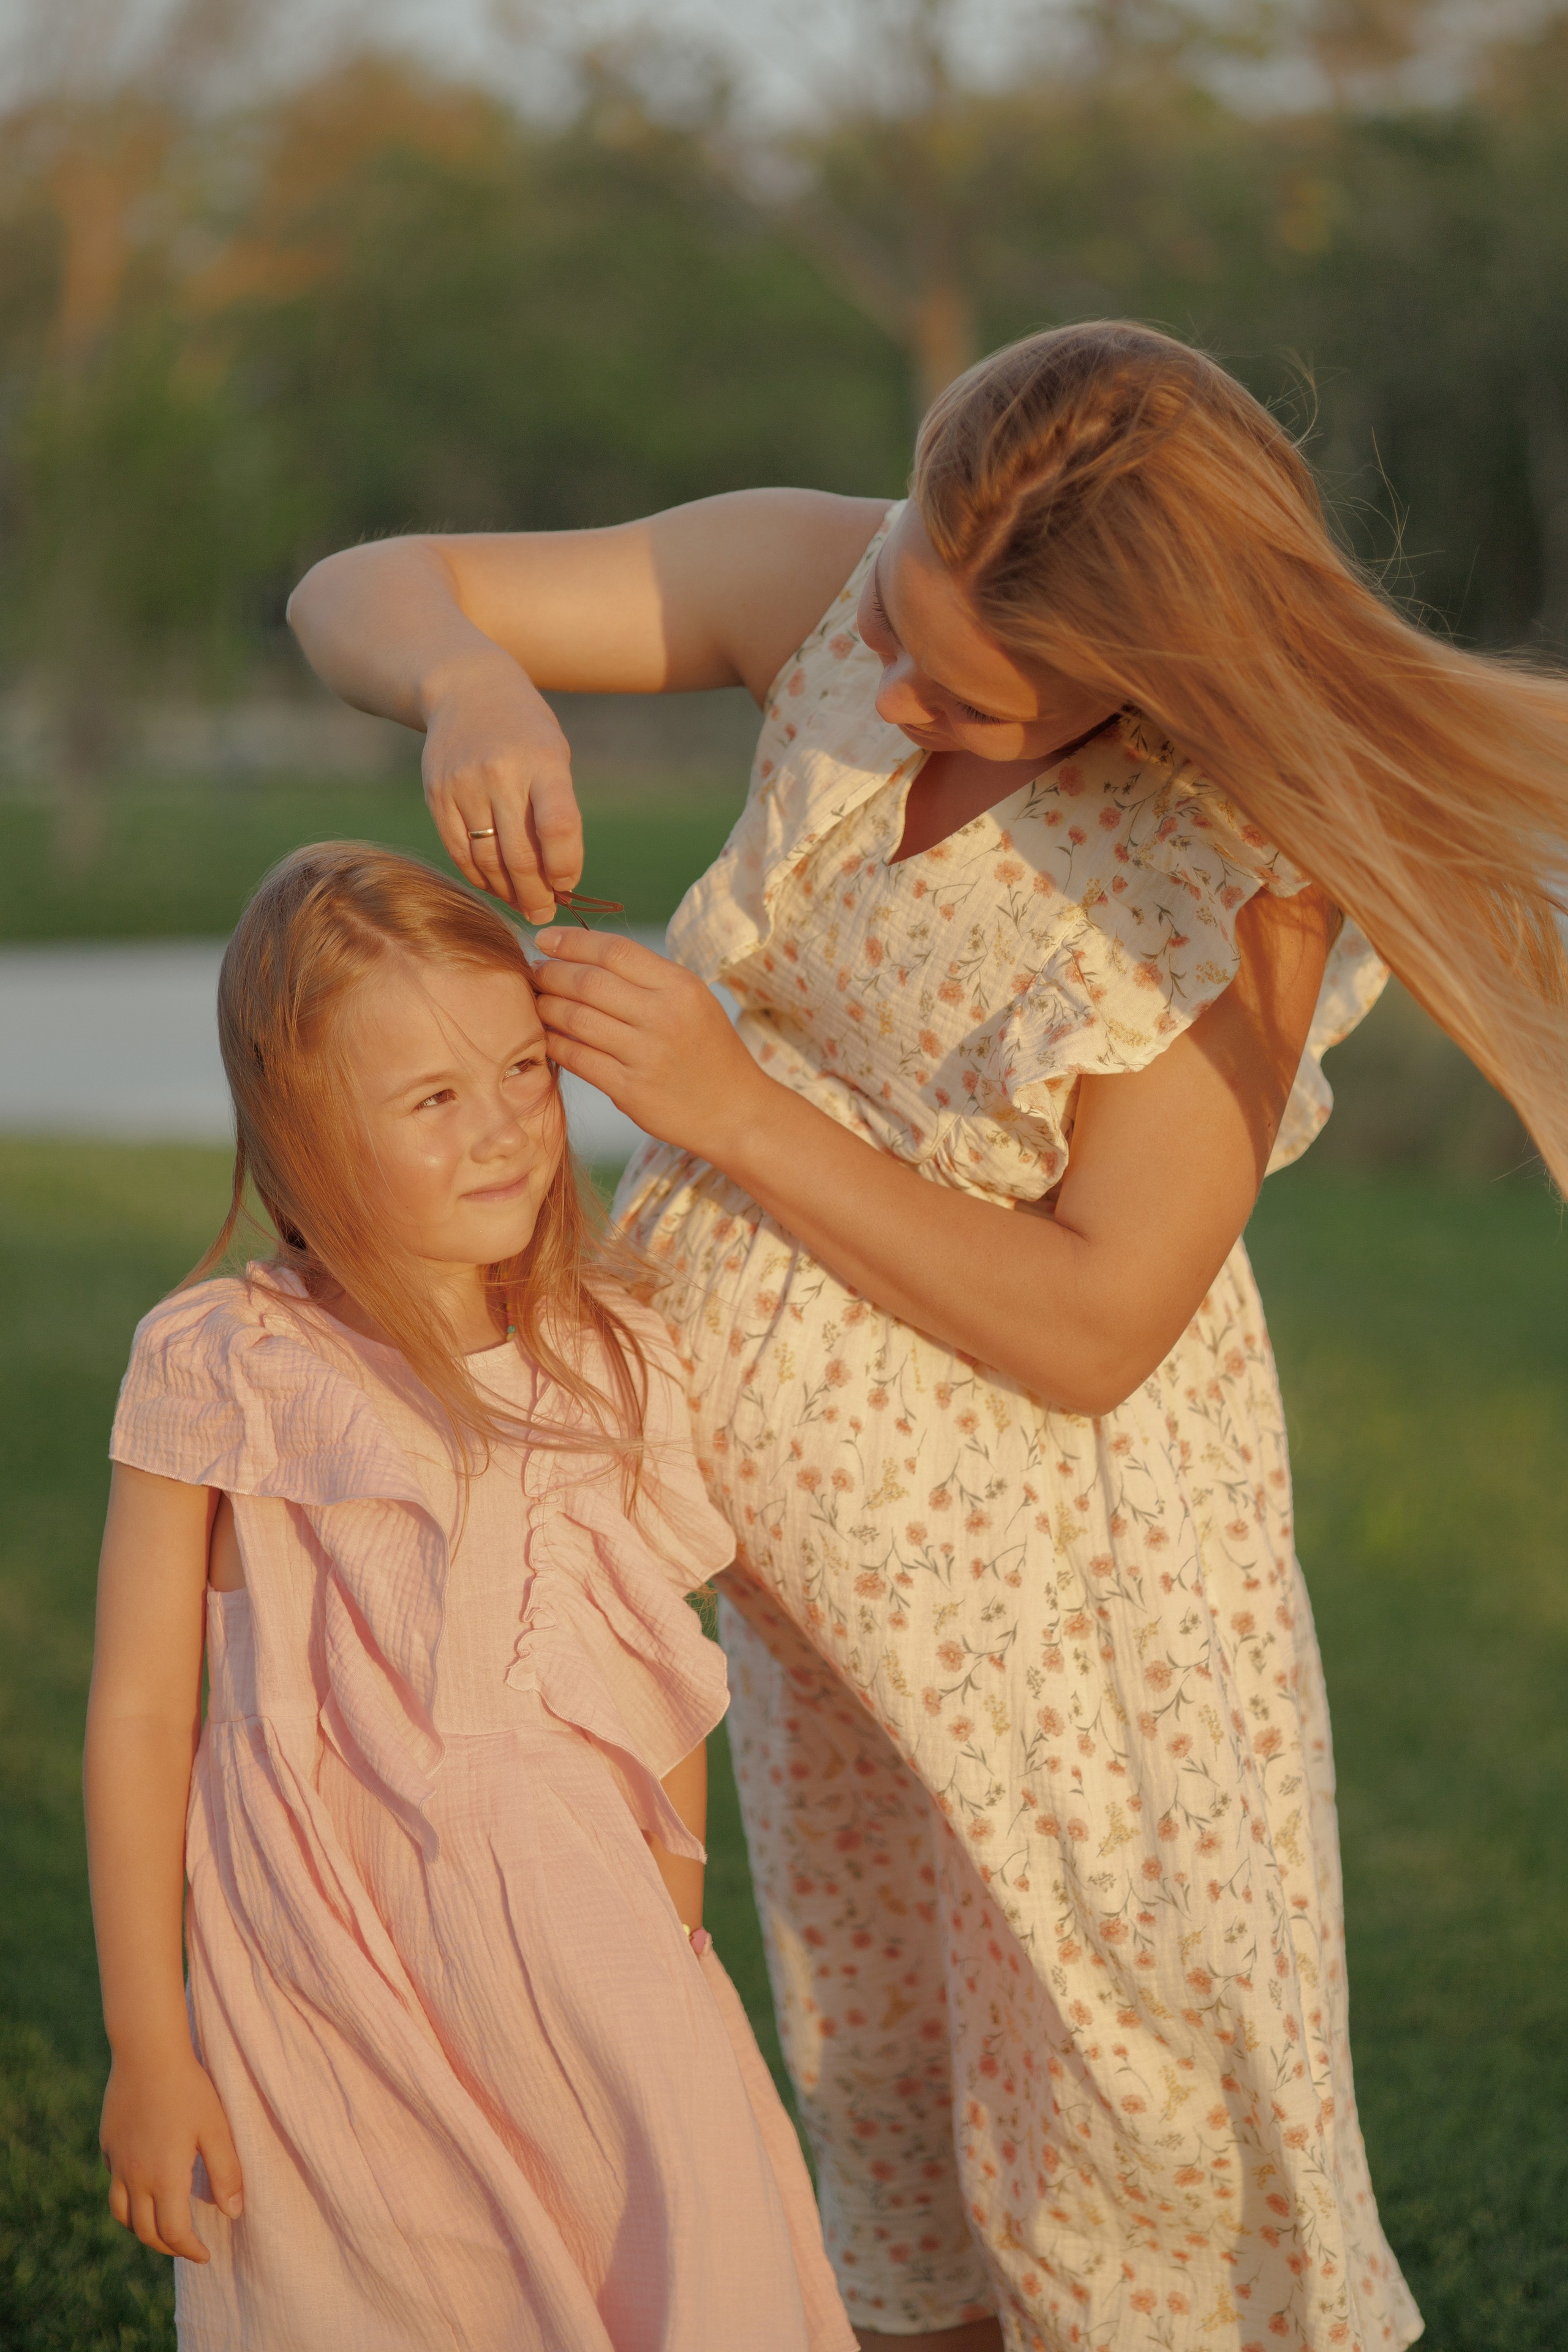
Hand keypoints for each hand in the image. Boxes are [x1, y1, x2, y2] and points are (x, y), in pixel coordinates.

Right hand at [100, 2045, 242, 2262]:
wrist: (147, 2053)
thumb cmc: (189, 2089)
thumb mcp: (217, 2129)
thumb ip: (226, 2173)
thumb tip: (234, 2213)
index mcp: (164, 2179)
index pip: (174, 2233)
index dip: (190, 2250)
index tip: (205, 2254)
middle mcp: (135, 2178)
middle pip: (144, 2231)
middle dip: (167, 2246)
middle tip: (186, 2246)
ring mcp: (117, 2162)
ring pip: (121, 2213)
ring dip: (140, 2228)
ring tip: (160, 2226)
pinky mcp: (108, 2145)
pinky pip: (114, 2184)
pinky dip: (128, 2197)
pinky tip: (144, 2185)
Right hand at [421, 652, 583, 923]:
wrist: (465, 688)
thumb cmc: (524, 732)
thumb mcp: (554, 756)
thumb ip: (557, 811)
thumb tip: (558, 880)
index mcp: (543, 761)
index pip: (558, 827)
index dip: (564, 866)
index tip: (567, 885)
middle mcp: (501, 772)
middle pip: (519, 853)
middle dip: (535, 893)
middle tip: (544, 912)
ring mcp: (463, 784)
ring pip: (486, 859)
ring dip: (507, 891)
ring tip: (523, 904)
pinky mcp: (437, 793)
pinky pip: (458, 850)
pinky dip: (478, 875)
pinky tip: (494, 885)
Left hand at [532, 931, 768, 1161]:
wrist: (735, 1110)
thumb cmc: (707, 1050)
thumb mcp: (692, 1000)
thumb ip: (646, 978)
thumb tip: (581, 955)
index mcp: (680, 986)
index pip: (614, 951)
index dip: (572, 942)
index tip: (546, 939)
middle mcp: (663, 1016)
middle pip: (587, 982)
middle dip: (550, 972)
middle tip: (534, 971)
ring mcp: (645, 1055)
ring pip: (574, 1019)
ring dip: (545, 1006)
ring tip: (537, 1001)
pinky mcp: (629, 1090)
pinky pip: (576, 1057)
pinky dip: (553, 1042)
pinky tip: (545, 1035)